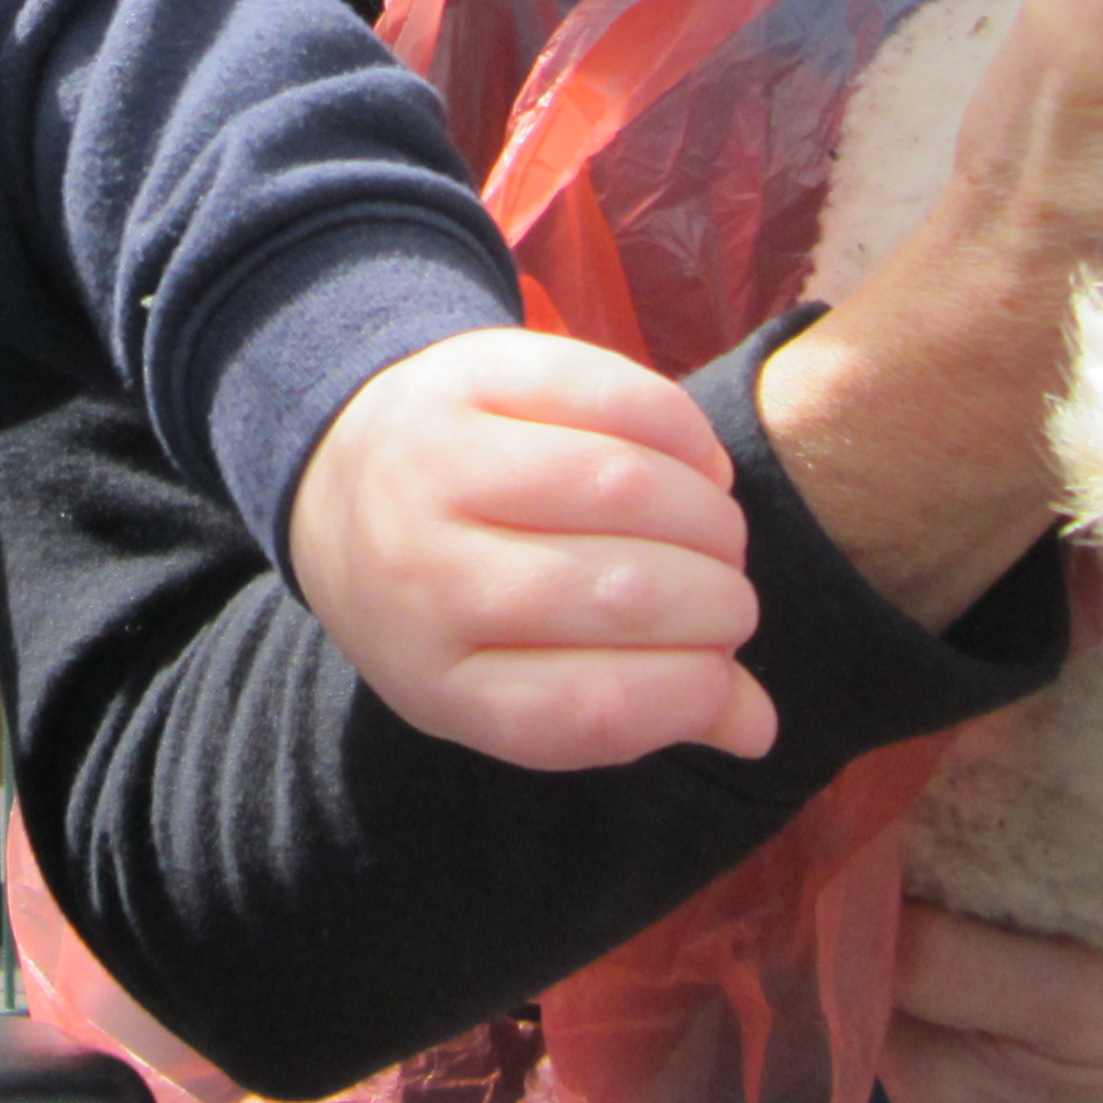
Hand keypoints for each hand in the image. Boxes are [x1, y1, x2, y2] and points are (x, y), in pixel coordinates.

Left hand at [285, 326, 775, 771]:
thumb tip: (758, 726)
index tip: (726, 672)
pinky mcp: (466, 376)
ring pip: (619, 487)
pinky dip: (681, 431)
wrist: (344, 474)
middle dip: (715, 600)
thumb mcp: (509, 678)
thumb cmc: (456, 600)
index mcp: (436, 680)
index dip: (690, 695)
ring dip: (706, 516)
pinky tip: (697, 463)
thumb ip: (631, 706)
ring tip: (719, 532)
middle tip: (732, 596)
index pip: (590, 707)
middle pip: (618, 594)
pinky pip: (607, 394)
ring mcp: (437, 466)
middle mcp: (422, 575)